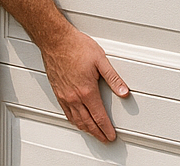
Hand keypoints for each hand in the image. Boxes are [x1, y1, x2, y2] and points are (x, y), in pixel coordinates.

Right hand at [37, 26, 129, 142]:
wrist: (56, 41)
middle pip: (87, 122)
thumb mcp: (101, 60)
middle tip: (105, 139)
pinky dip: (74, 121)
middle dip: (97, 133)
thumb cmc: (76, 47)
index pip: (99, 116)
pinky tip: (77, 121)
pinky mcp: (57, 92)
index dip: (106, 128)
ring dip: (86, 129)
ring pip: (76, 120)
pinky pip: (66, 113)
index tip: (111, 136)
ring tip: (94, 134)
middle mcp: (74, 97)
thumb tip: (124, 91)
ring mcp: (64, 96)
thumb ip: (113, 78)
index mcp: (87, 91)